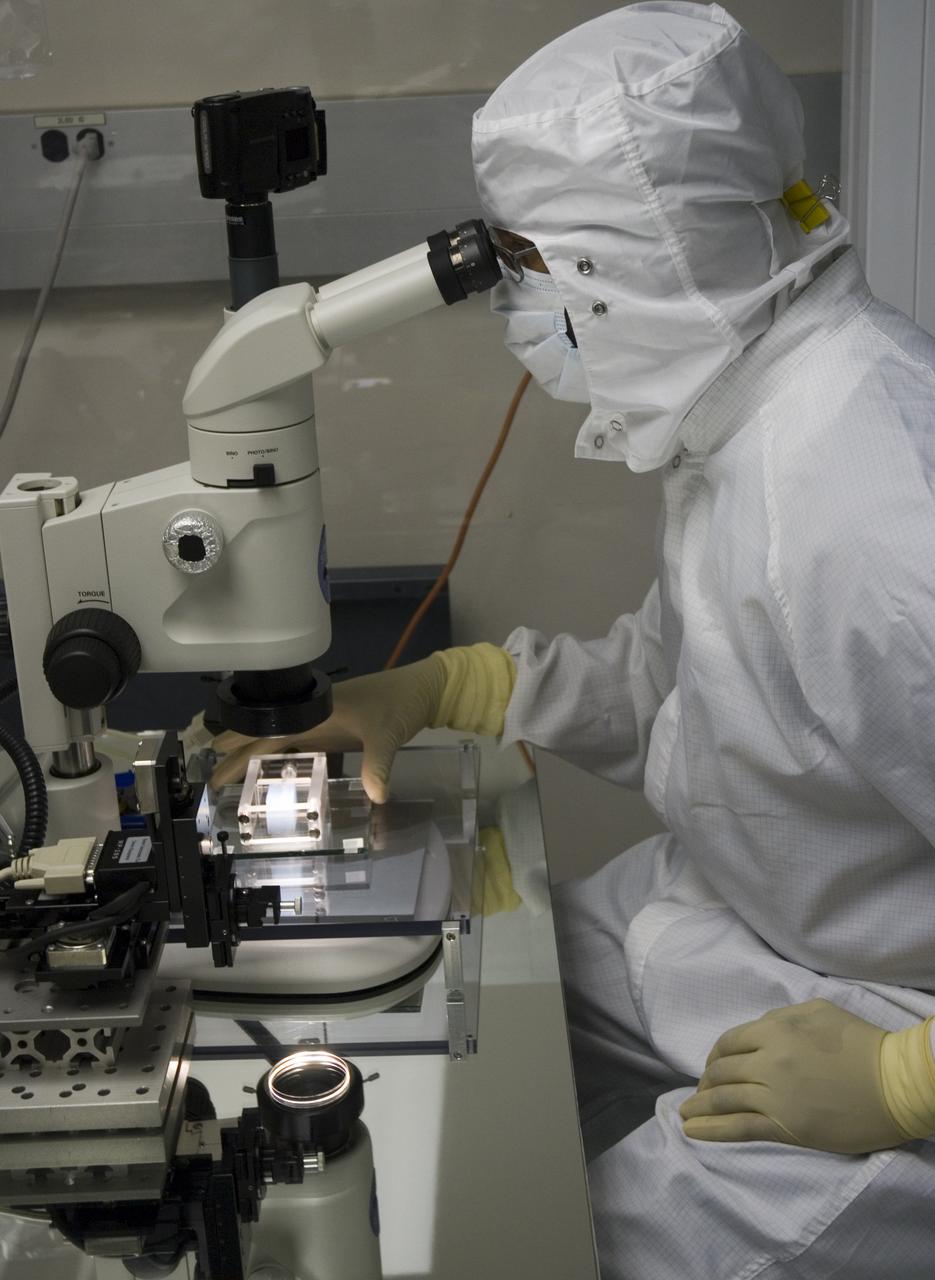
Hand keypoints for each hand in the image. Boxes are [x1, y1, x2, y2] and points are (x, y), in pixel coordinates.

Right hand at [210, 656, 447, 803]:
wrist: (422, 690)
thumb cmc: (401, 703)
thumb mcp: (389, 734)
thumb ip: (379, 764)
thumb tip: (376, 796)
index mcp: (315, 711)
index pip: (268, 730)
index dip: (240, 746)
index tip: (215, 760)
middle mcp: (311, 715)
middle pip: (265, 734)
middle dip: (237, 753)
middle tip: (211, 778)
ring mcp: (320, 722)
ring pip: (277, 739)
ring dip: (254, 754)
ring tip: (228, 774)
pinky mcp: (332, 729)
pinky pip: (296, 744)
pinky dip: (279, 756)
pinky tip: (270, 771)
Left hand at [679, 998, 911, 1154]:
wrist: (896, 1085)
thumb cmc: (862, 1044)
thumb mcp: (818, 1012)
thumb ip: (781, 1017)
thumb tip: (758, 1029)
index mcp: (774, 1029)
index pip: (728, 1043)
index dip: (715, 1056)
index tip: (712, 1068)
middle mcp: (768, 1060)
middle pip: (722, 1071)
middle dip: (706, 1082)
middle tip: (701, 1092)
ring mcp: (775, 1095)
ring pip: (724, 1099)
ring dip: (699, 1106)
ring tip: (685, 1113)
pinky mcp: (786, 1126)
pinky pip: (738, 1127)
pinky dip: (710, 1130)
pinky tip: (692, 1131)